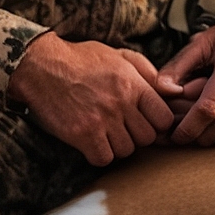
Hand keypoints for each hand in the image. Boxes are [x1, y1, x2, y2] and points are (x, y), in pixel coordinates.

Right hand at [8, 32, 173, 165]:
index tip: (144, 121)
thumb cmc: (81, 59)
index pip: (164, 118)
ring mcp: (102, 120)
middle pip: (147, 138)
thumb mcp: (119, 56)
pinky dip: (99, 154)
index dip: (157, 123)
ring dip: (117, 146)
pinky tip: (91, 142)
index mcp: (134, 84)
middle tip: (122, 127)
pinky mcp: (82, 134)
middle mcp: (121, 103)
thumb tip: (174, 92)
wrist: (41, 66)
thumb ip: (148, 73)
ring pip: (127, 151)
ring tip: (104, 132)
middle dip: (137, 135)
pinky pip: (103, 159)